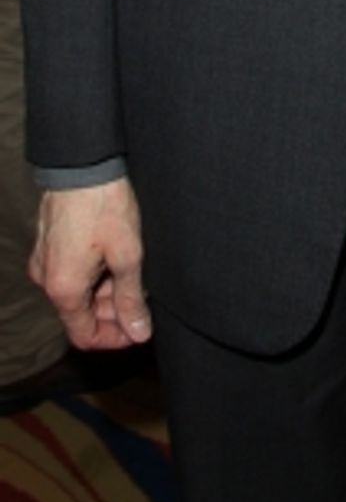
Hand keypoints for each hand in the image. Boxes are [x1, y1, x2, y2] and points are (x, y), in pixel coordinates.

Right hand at [29, 178, 151, 349]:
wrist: (82, 163)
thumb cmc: (105, 206)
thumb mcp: (128, 255)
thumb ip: (131, 298)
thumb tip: (139, 332)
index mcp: (63, 290)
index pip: (84, 336)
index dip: (113, 339)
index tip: (138, 327)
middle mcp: (47, 280)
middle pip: (81, 314)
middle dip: (113, 311)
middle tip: (144, 295)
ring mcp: (45, 261)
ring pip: (78, 292)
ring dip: (105, 290)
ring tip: (135, 271)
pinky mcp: (49, 244)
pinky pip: (71, 272)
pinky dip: (94, 273)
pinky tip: (117, 255)